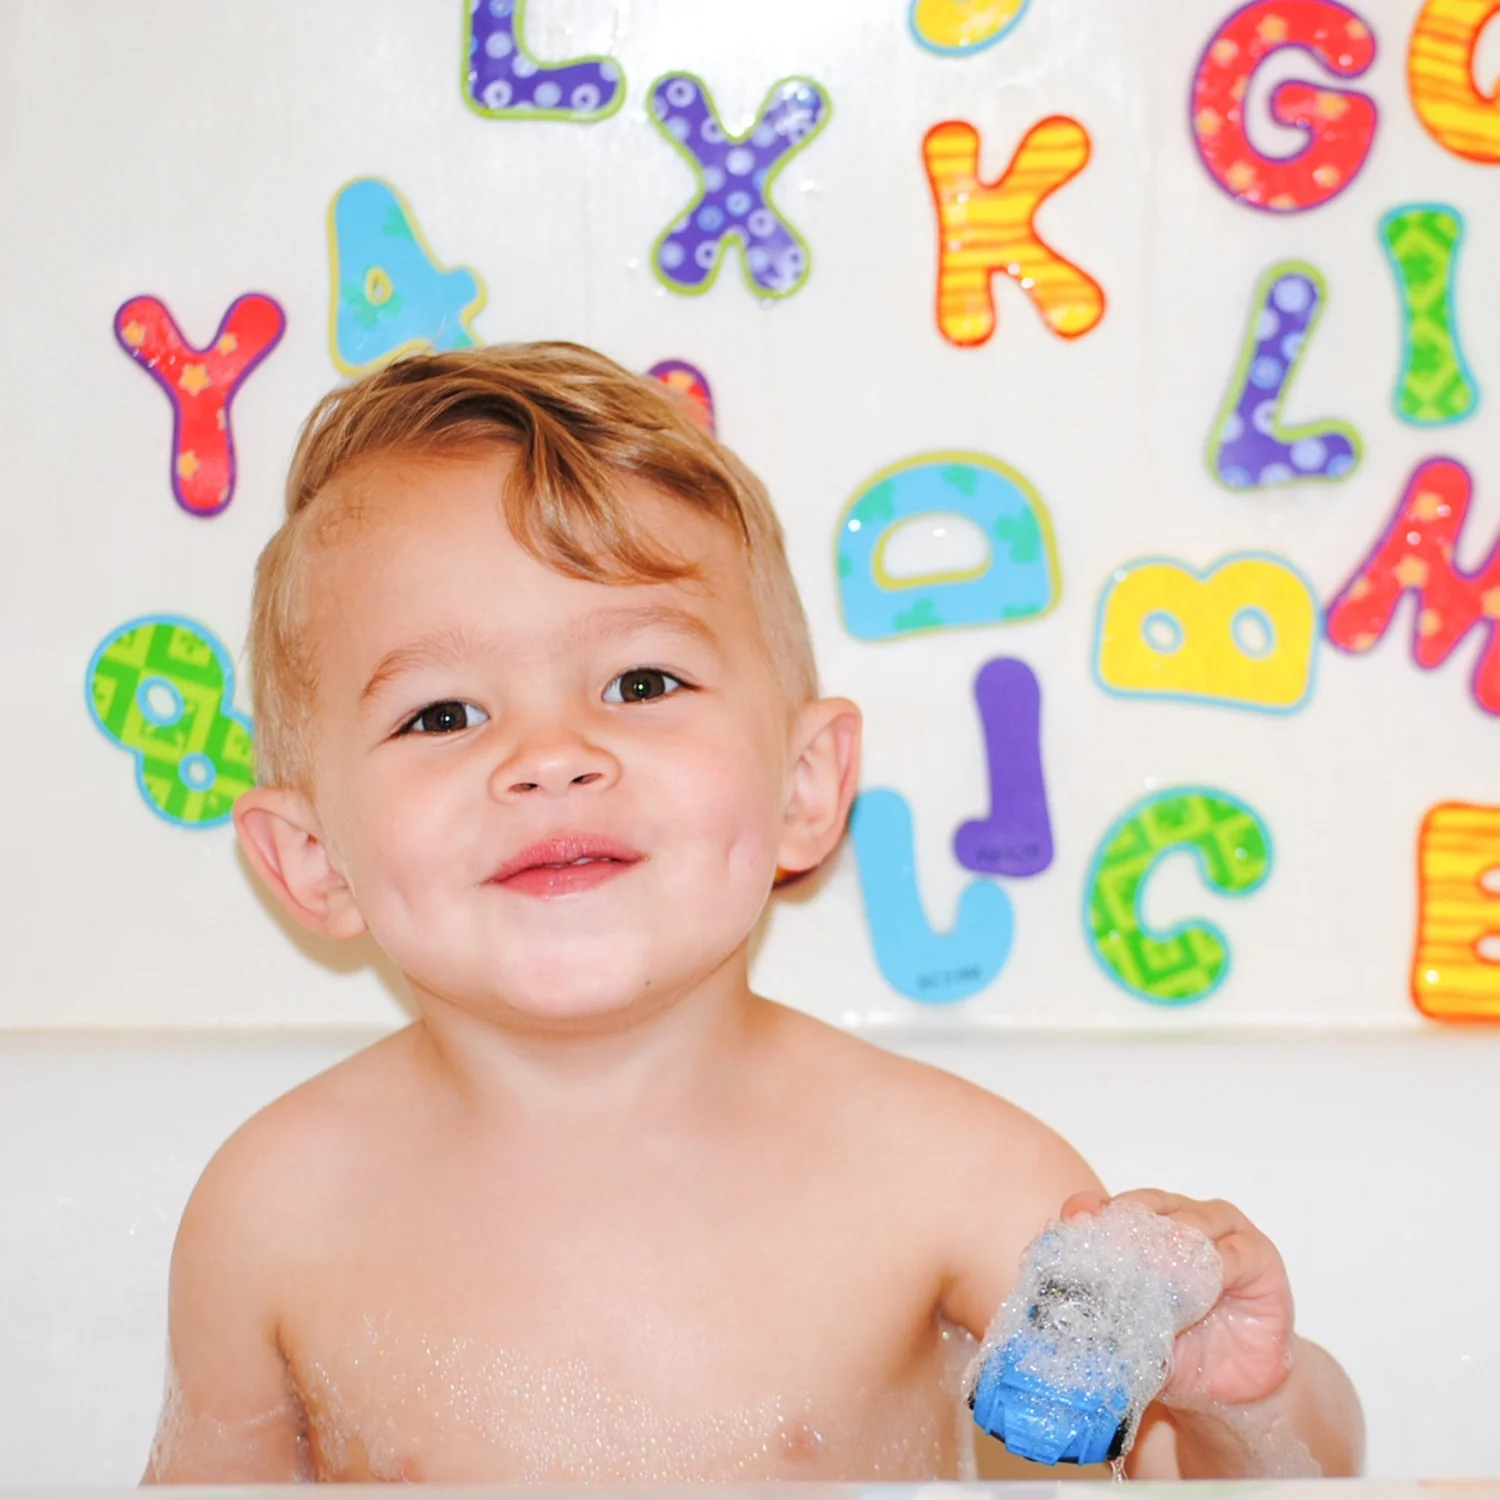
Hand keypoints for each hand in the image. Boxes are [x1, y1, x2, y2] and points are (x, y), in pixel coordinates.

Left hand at [1060, 1188, 1294, 1409]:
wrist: (1228, 1387)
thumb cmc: (1175, 1349)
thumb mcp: (1130, 1334)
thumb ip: (1102, 1312)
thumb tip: (1060, 1304)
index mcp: (1140, 1226)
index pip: (1109, 1207)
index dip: (1091, 1212)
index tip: (1074, 1221)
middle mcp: (1178, 1217)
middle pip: (1149, 1206)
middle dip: (1132, 1229)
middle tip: (1117, 1254)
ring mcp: (1220, 1231)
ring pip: (1192, 1222)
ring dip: (1174, 1246)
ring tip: (1157, 1273)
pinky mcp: (1258, 1255)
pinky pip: (1235, 1253)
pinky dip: (1217, 1269)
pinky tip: (1201, 1291)